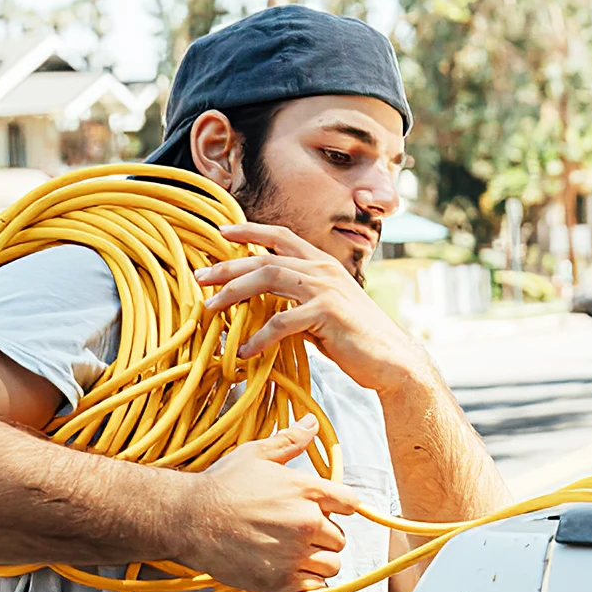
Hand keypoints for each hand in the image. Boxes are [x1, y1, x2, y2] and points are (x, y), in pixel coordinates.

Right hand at [179, 416, 363, 591]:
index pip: (351, 503)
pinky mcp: (282, 580)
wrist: (187, 520)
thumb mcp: (256, 455)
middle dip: (323, 536)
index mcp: (307, 491)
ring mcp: (295, 553)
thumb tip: (311, 423)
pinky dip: (307, 581)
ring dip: (318, 560)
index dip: (341, 506)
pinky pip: (316, 586)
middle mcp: (307, 522)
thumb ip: (289, 442)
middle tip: (297, 532)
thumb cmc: (220, 486)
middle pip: (339, 537)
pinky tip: (288, 569)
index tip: (329, 509)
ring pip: (332, 564)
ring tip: (295, 553)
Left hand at [198, 222, 432, 395]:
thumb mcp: (323, 312)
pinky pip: (281, 321)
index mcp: (323, 264)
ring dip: (233, 293)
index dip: (250, 231)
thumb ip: (296, 303)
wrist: (391, 360)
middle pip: (265, 257)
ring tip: (210, 309)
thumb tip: (264, 308)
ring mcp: (326, 289)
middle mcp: (323, 269)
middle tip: (200, 277)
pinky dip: (259, 336)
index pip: (281, 237)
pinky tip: (245, 351)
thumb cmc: (356, 340)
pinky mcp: (327, 313)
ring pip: (268, 278)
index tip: (221, 232)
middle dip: (228, 266)